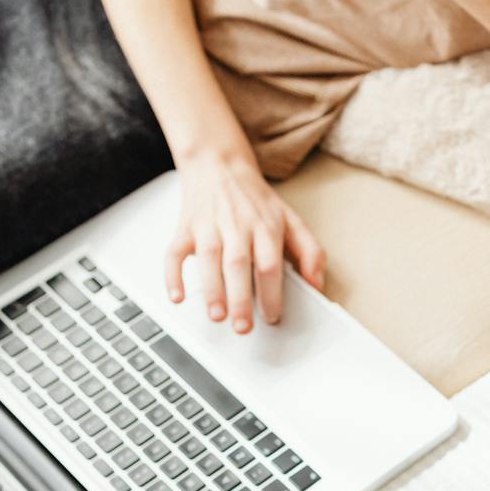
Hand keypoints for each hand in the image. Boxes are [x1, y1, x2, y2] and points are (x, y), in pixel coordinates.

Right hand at [166, 146, 324, 332]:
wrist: (218, 163)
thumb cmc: (254, 199)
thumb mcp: (290, 219)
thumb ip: (310, 252)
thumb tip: (317, 284)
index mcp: (265, 227)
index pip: (269, 264)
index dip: (271, 293)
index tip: (272, 317)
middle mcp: (236, 226)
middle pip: (239, 264)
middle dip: (240, 298)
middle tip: (243, 326)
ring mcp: (209, 226)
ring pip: (209, 259)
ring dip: (211, 289)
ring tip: (217, 315)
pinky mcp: (186, 227)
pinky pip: (175, 252)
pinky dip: (172, 274)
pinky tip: (176, 296)